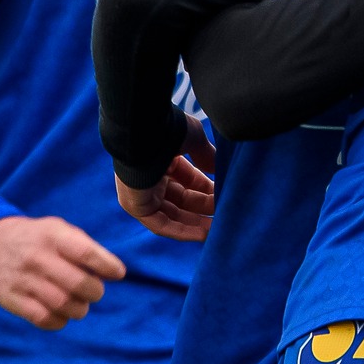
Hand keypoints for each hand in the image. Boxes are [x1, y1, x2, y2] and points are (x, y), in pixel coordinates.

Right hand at [0, 216, 126, 330]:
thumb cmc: (37, 238)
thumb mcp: (58, 229)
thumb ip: (86, 248)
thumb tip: (115, 273)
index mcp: (52, 236)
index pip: (87, 253)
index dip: (108, 266)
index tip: (118, 273)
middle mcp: (37, 257)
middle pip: (78, 284)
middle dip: (95, 292)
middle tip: (94, 291)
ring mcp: (22, 279)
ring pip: (63, 304)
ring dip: (79, 309)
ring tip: (79, 304)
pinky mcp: (11, 299)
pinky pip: (43, 319)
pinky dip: (60, 321)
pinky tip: (61, 313)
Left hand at [115, 116, 215, 240]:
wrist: (144, 130)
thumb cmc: (168, 129)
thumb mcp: (194, 139)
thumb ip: (206, 155)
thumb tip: (217, 169)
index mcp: (161, 157)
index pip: (187, 179)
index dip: (207, 188)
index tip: (226, 195)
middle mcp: (149, 176)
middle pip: (181, 199)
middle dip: (205, 208)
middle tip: (227, 215)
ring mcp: (141, 192)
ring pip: (172, 214)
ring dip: (196, 223)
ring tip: (220, 229)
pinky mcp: (136, 205)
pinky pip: (160, 224)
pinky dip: (182, 230)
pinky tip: (204, 234)